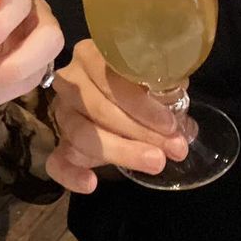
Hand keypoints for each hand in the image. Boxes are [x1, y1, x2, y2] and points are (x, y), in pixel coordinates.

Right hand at [45, 40, 188, 192]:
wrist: (111, 103)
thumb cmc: (134, 86)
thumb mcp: (148, 81)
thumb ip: (163, 91)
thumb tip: (184, 112)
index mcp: (90, 56)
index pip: (108, 77)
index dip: (139, 103)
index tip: (170, 124)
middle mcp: (70, 81)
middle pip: (97, 108)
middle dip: (139, 131)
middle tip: (174, 148)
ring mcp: (62, 113)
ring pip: (80, 134)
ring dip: (121, 151)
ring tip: (155, 162)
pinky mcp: (58, 144)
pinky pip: (56, 162)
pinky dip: (71, 175)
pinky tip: (91, 183)